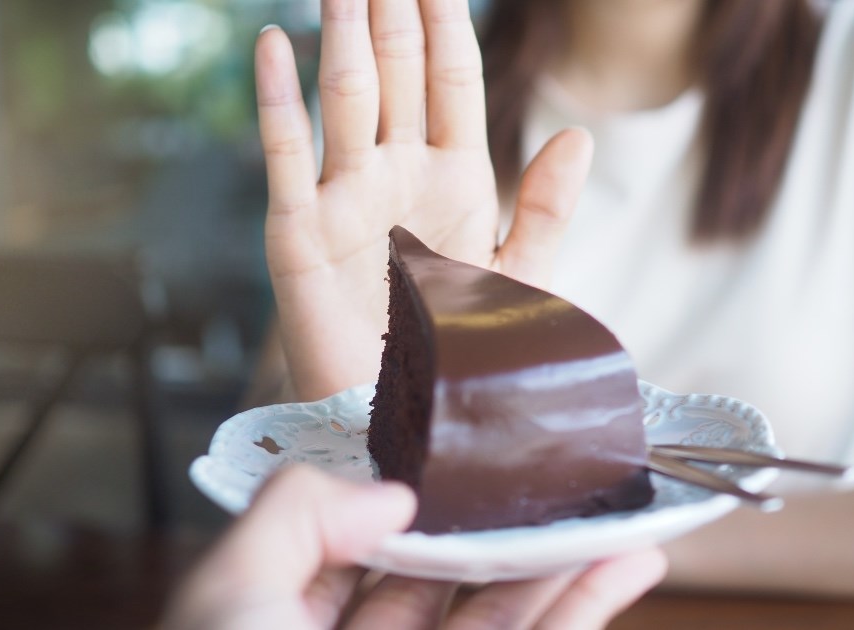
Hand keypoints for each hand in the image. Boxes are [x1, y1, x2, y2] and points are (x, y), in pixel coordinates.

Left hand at [164, 466, 666, 628]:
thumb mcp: (230, 595)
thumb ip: (294, 514)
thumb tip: (392, 496)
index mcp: (290, 628)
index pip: (358, 550)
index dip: (411, 502)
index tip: (461, 453)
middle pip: (446, 580)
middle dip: (500, 526)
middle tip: (555, 472)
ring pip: (508, 617)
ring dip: (565, 561)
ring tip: (615, 506)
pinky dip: (591, 604)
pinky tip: (632, 558)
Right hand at [255, 0, 593, 399]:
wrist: (406, 419)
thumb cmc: (462, 352)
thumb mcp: (519, 281)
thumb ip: (545, 210)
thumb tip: (578, 134)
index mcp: (456, 180)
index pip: (451, 81)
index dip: (448, 24)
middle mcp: (398, 176)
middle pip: (398, 74)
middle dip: (394, 11)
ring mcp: (346, 198)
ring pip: (346, 98)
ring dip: (346, 36)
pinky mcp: (300, 233)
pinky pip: (288, 156)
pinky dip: (278, 99)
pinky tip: (275, 43)